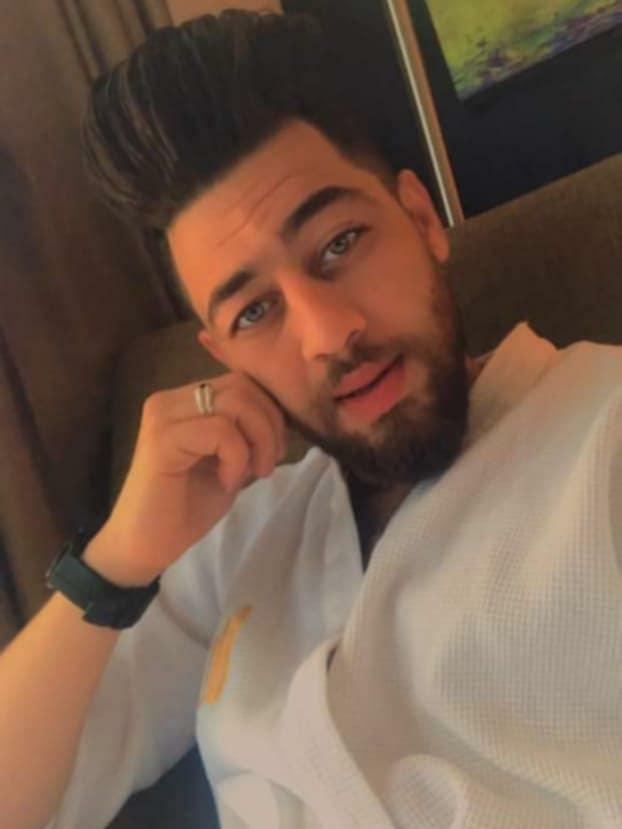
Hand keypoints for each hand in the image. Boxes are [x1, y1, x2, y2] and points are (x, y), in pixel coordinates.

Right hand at [83, 373, 287, 586]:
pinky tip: (226, 482)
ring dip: (258, 441)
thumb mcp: (231, 461)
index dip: (269, 414)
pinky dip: (236, 457)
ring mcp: (163, 415)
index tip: (272, 453)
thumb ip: (248, 433)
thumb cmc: (187, 507)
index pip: (242, 383)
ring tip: (251, 474)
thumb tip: (283, 416)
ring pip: (236, 403)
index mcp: (185, 400)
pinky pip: (221, 430)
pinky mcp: (161, 438)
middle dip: (269, 426)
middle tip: (266, 466)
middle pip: (242, 386)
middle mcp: (170, 399)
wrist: (146, 546)